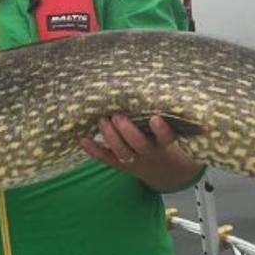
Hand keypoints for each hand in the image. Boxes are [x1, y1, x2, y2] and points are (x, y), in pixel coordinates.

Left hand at [79, 114, 203, 192]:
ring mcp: (134, 160)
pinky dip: (93, 150)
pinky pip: (105, 158)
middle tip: (118, 116)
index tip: (155, 118)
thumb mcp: (172, 129)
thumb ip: (165, 113)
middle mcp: (149, 152)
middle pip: (139, 145)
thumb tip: (160, 85)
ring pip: (121, 151)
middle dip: (127, 131)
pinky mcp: (120, 164)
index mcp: (165, 143)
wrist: (163, 169)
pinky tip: (83, 139)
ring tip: (103, 120)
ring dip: (110, 136)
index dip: (161, 130)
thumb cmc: (164, 137)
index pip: (166, 138)